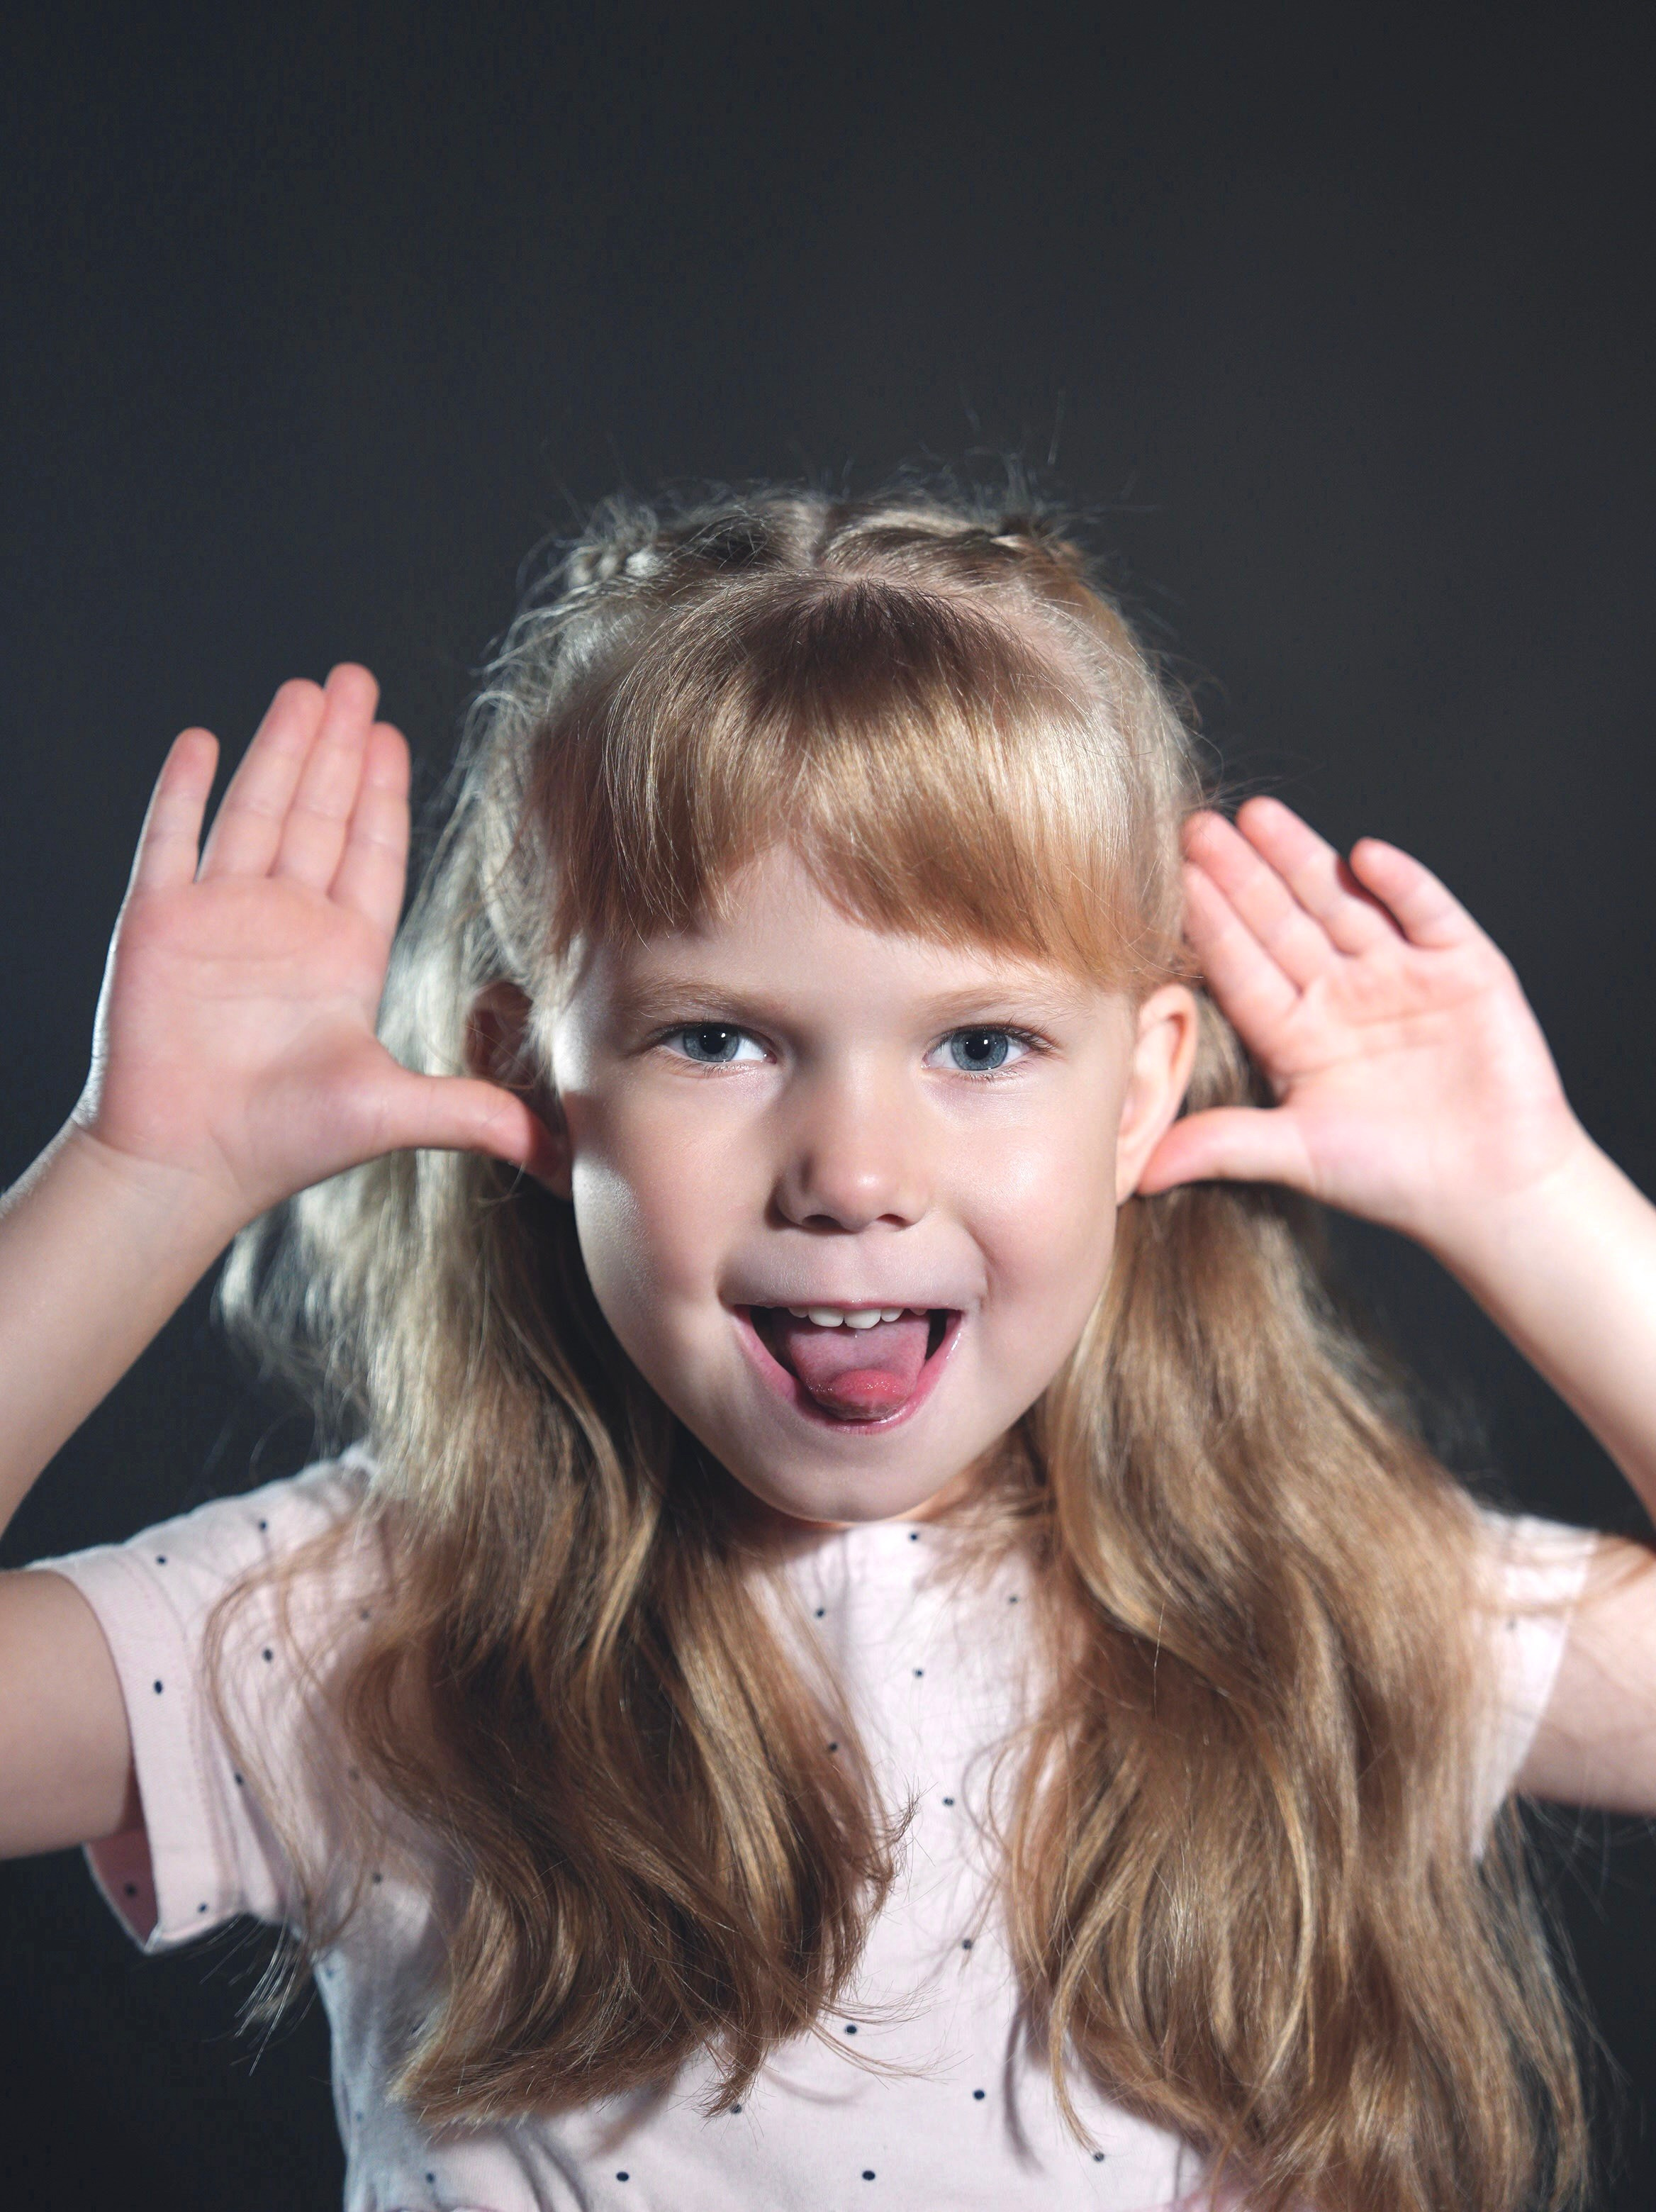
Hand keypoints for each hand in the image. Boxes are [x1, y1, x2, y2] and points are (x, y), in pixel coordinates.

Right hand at [72, 666, 557, 1234]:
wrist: (186, 1166)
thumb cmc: (284, 1143)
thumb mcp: (397, 1112)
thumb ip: (476, 1112)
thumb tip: (564, 1153)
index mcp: (341, 955)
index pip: (370, 854)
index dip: (383, 793)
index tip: (394, 736)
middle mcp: (283, 925)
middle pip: (319, 814)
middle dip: (340, 746)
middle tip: (358, 679)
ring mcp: (218, 917)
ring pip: (256, 809)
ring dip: (281, 749)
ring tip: (306, 690)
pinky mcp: (157, 922)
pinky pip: (172, 839)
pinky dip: (184, 789)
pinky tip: (202, 739)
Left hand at [1139, 796, 1585, 1251]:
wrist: (1495, 1191)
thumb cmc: (1393, 1179)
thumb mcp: (1299, 1156)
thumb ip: (1224, 1146)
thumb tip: (1141, 1172)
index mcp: (1295, 1034)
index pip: (1241, 967)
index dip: (1209, 923)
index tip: (1170, 879)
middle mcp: (1341, 995)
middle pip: (1282, 922)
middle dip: (1241, 876)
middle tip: (1195, 827)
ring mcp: (1402, 975)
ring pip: (1343, 905)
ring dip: (1304, 859)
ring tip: (1259, 816)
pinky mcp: (1464, 968)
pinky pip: (1427, 914)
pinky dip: (1402, 885)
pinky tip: (1365, 856)